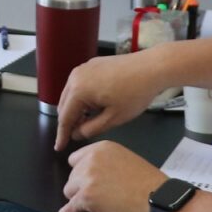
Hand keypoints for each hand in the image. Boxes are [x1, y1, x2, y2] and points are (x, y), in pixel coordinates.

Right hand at [52, 49, 171, 150]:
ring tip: (88, 121)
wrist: (152, 68)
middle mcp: (76, 76)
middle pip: (64, 105)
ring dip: (76, 109)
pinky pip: (80, 84)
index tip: (59, 146)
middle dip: (69, 121)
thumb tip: (76, 134)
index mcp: (79, 90)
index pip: (64, 118)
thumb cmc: (136, 92)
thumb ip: (90, 129)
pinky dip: (82, 97)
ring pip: (71, 94)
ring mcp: (84, 68)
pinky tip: (95, 105)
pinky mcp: (92, 65)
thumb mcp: (113, 118)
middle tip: (77, 135)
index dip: (62, 135)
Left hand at [58, 141, 165, 211]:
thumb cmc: (148, 184)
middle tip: (96, 194)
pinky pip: (70, 206)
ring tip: (93, 204)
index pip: (76, 159)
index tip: (86, 179)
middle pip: (72, 175)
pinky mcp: (86, 198)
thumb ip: (105, 162)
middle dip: (80, 185)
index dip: (81, 170)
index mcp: (102, 149)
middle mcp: (91, 160)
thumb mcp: (125, 160)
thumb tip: (92, 173)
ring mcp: (87, 179)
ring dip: (78, 198)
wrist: (158, 201)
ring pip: (69, 190)